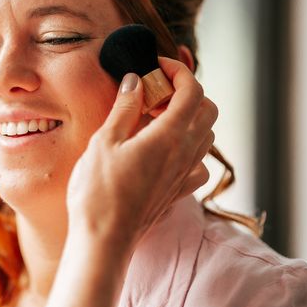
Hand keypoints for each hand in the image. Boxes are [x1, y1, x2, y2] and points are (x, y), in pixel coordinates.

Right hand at [66, 57, 217, 252]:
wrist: (103, 240)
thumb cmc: (98, 192)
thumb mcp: (105, 141)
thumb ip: (125, 108)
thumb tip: (136, 81)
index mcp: (169, 136)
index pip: (192, 91)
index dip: (178, 71)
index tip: (157, 66)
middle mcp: (185, 154)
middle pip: (208, 110)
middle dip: (187, 92)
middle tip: (156, 93)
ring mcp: (184, 175)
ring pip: (206, 135)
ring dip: (189, 118)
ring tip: (156, 119)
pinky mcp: (178, 192)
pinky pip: (199, 165)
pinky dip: (190, 150)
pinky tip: (166, 151)